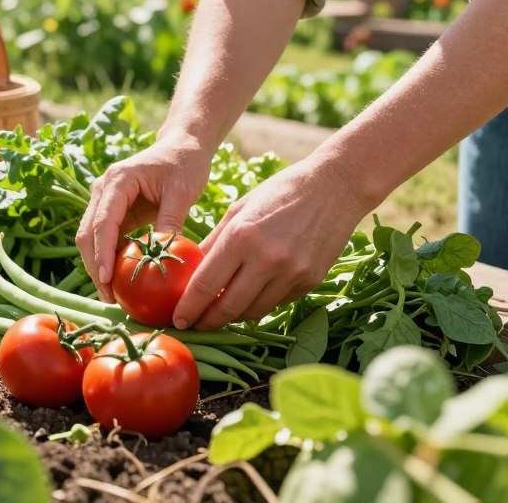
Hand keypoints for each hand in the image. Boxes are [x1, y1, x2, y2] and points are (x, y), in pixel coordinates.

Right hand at [75, 132, 211, 301]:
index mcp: (118, 180)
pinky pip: (104, 238)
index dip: (102, 253)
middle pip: (88, 233)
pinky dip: (108, 258)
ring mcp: (105, 200)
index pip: (103, 222)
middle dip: (95, 266)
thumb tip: (162, 256)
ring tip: (112, 295)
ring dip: (98, 265)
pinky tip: (119, 280)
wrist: (182, 146)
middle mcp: (103, 189)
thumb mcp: (182, 191)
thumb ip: (170, 221)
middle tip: (109, 296)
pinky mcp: (113, 210)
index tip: (107, 280)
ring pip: (91, 238)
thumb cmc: (184, 164)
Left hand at [172, 152, 372, 329]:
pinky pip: (276, 303)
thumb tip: (190, 272)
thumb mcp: (239, 209)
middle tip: (195, 326)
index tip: (178, 319)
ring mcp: (291, 273)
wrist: (335, 188)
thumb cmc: (279, 192)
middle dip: (207, 321)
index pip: (205, 284)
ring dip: (232, 317)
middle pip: (228, 307)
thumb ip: (213, 242)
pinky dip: (259, 305)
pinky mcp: (310, 282)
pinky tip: (249, 300)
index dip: (188, 308)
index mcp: (241, 236)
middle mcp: (266, 259)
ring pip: (253, 311)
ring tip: (219, 315)